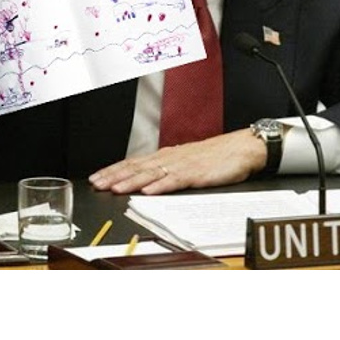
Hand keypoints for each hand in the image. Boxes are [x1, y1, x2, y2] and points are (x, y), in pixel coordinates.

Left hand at [89, 129, 267, 194]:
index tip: (96, 177)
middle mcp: (171, 158)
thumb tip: (147, 179)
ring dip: (131, 181)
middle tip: (96, 184)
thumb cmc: (217, 156)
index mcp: (168, 156)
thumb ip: (168, 169)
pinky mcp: (197, 173)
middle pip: (138, 167)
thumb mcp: (188, 162)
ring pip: (152, 173)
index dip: (114, 170)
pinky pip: (175, 180)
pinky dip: (160, 186)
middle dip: (115, 176)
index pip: (135, 162)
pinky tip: (148, 191)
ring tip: (115, 188)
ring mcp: (184, 165)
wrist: (242, 148)